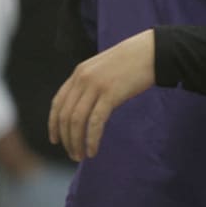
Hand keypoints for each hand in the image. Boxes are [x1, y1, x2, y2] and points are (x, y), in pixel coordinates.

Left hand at [48, 29, 156, 160]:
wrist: (152, 51)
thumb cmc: (133, 61)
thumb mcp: (104, 68)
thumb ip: (92, 83)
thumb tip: (87, 105)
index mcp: (79, 73)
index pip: (57, 103)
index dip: (53, 124)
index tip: (56, 140)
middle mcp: (83, 79)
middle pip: (65, 115)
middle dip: (66, 139)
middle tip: (73, 154)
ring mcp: (96, 86)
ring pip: (77, 121)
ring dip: (76, 142)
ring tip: (81, 155)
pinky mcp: (111, 94)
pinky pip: (95, 122)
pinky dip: (91, 139)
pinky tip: (93, 150)